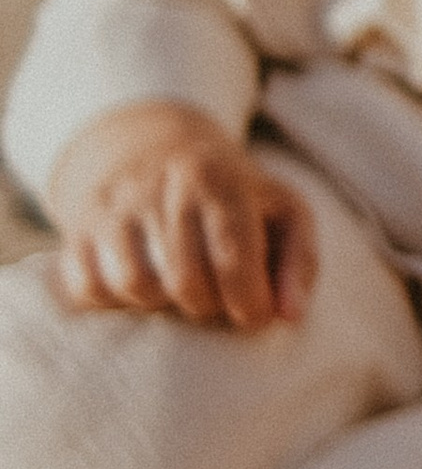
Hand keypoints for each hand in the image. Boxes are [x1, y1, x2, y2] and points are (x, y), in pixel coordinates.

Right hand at [47, 101, 316, 332]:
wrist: (156, 152)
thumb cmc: (236, 198)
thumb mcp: (284, 212)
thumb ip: (299, 262)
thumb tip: (289, 316)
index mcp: (215, 177)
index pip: (232, 257)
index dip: (249, 302)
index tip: (256, 315)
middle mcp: (157, 184)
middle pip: (184, 282)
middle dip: (209, 308)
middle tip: (218, 300)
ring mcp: (111, 207)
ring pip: (134, 286)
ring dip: (163, 305)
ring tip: (180, 289)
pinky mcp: (76, 231)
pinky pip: (88, 289)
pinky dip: (116, 303)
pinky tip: (142, 287)